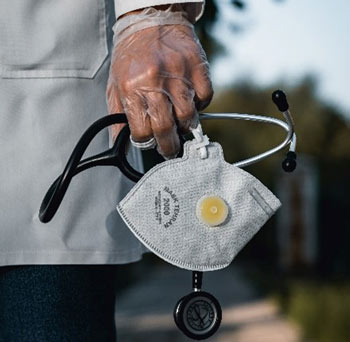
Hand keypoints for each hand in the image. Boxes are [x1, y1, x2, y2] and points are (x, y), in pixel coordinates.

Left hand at [106, 23, 212, 158]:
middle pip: (166, 128)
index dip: (147, 142)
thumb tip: (119, 144)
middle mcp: (155, 82)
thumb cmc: (132, 57)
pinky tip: (190, 101)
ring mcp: (179, 75)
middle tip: (170, 150)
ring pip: (188, 117)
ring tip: (180, 124)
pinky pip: (205, 98)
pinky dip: (200, 106)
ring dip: (185, 126)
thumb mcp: (115, 85)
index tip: (151, 142)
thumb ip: (117, 116)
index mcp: (131, 88)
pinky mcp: (197, 67)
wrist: (150, 21)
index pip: (142, 131)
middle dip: (169, 147)